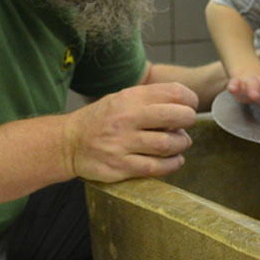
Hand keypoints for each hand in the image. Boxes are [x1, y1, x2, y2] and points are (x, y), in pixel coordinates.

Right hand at [66, 82, 197, 182]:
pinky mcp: (120, 166)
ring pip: (167, 144)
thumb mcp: (121, 98)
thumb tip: (183, 109)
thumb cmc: (101, 119)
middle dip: (188, 120)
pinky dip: (172, 164)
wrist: (68, 142)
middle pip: (174, 116)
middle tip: (187, 124)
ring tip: (181, 143)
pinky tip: (175, 161)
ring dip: (181, 144)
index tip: (190, 106)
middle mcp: (126, 118)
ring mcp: (123, 143)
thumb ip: (149, 101)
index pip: (172, 92)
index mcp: (129, 97)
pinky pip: (155, 167)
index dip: (189, 99)